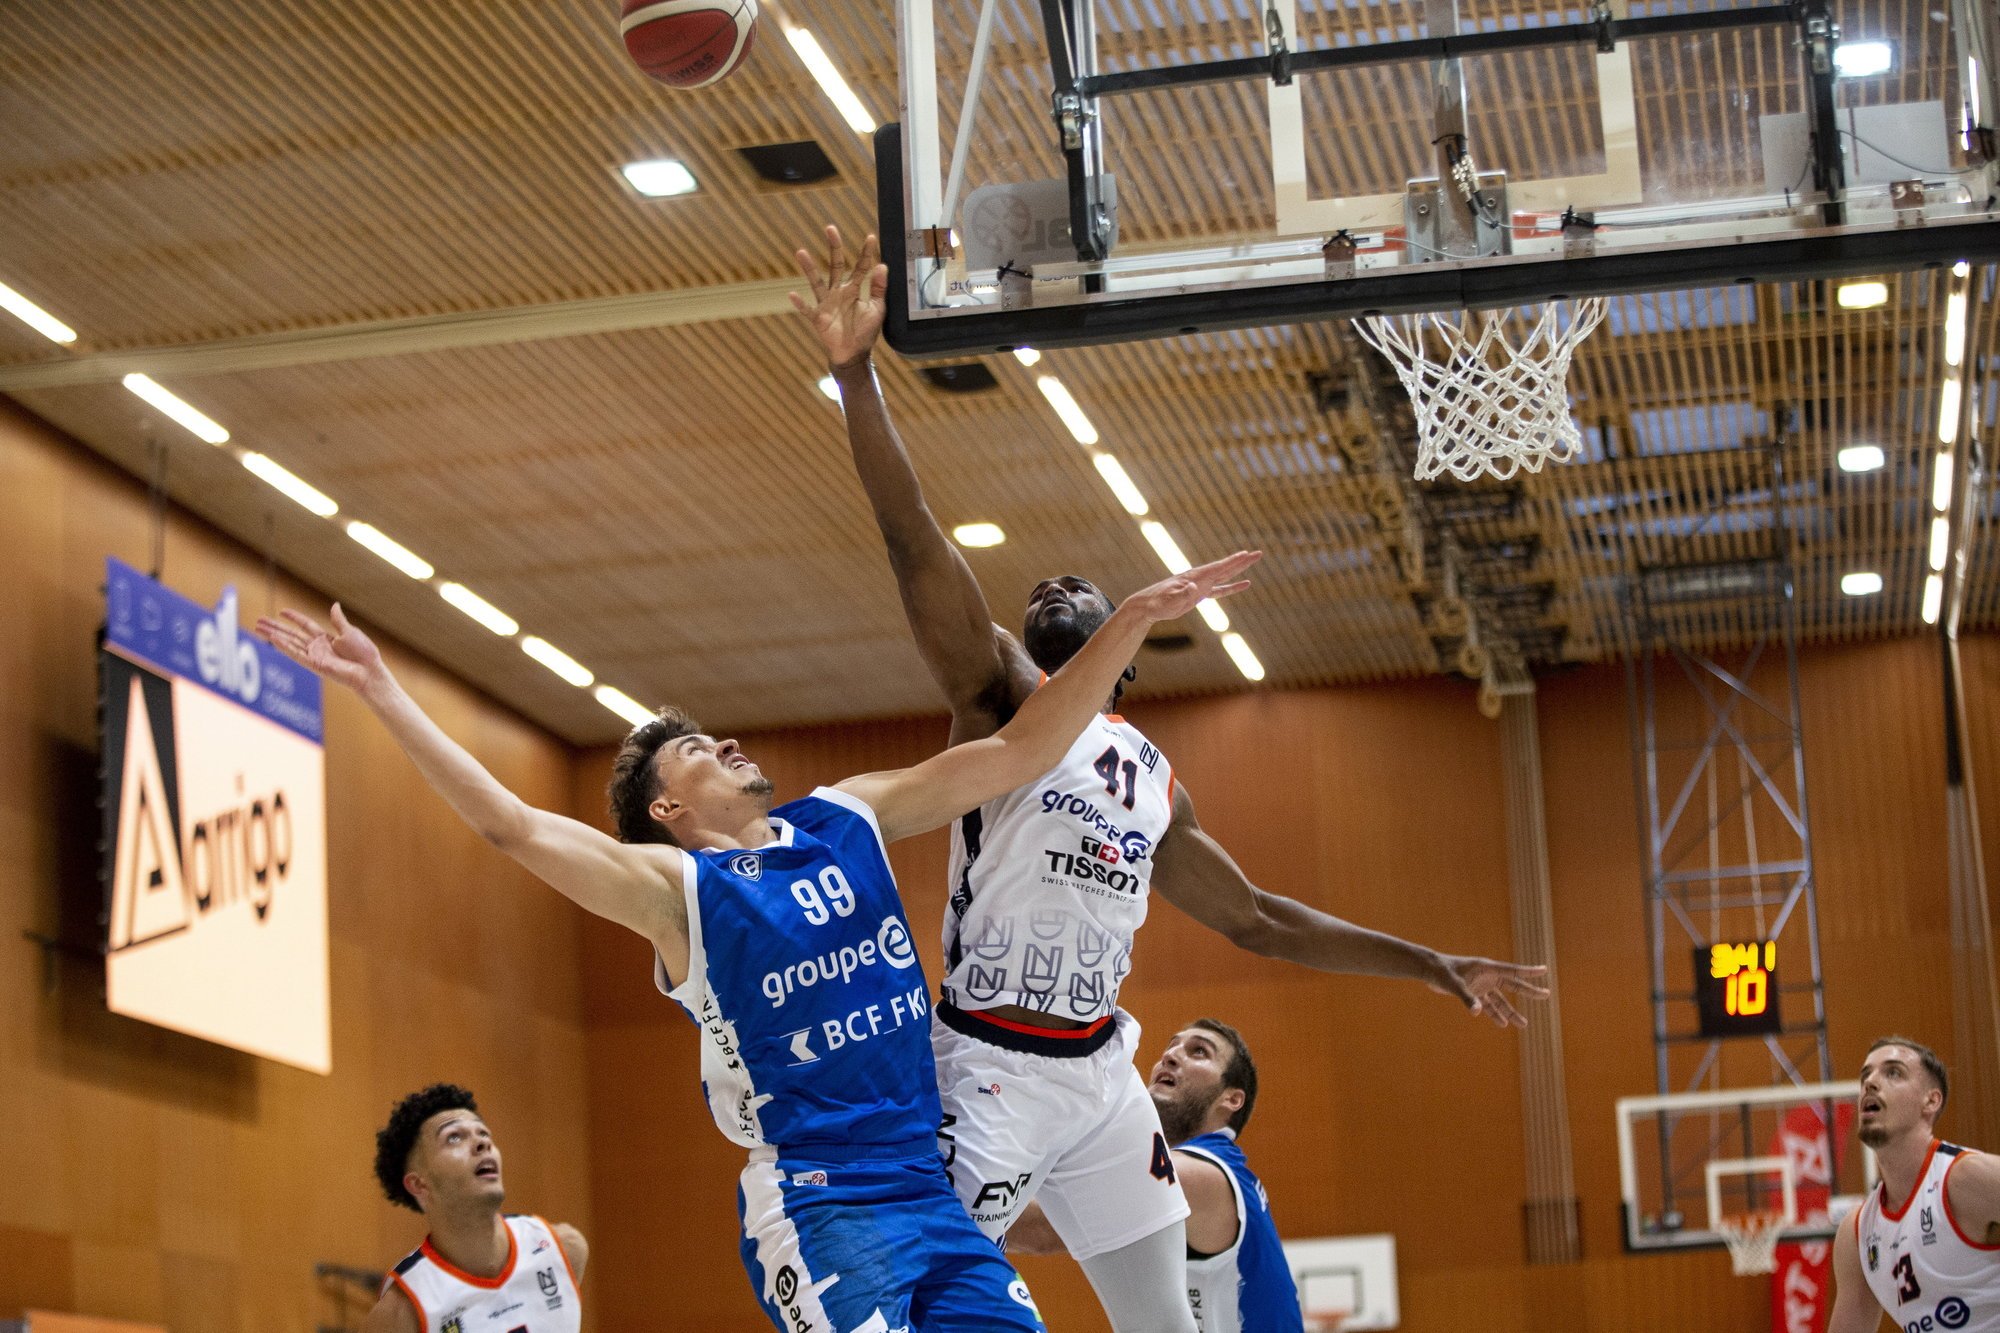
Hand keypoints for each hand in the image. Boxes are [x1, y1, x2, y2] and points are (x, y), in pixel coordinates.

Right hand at [255, 604, 385, 695]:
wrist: (369, 671)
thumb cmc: (364, 653)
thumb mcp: (350, 632)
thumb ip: (338, 620)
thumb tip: (335, 604)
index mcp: (326, 638)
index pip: (305, 625)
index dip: (294, 618)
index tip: (282, 611)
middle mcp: (317, 647)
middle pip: (291, 634)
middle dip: (275, 627)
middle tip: (258, 621)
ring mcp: (314, 656)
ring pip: (289, 643)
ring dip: (273, 635)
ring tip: (258, 628)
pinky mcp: (314, 665)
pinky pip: (296, 654)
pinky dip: (284, 646)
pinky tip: (273, 638)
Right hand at [789, 225, 887, 369]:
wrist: (854, 354)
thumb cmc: (866, 332)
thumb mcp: (878, 309)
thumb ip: (879, 289)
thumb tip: (883, 266)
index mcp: (854, 289)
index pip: (860, 267)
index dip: (866, 253)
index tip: (870, 237)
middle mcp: (838, 292)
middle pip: (835, 265)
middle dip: (834, 247)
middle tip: (830, 228)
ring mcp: (826, 304)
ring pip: (817, 282)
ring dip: (809, 268)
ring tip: (801, 252)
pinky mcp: (818, 318)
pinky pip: (807, 310)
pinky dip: (800, 304)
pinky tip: (793, 294)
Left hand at [1121, 550, 1260, 624]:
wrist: (1148, 606)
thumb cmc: (1158, 603)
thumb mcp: (1170, 600)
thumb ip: (1183, 594)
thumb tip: (1195, 588)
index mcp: (1196, 577)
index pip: (1219, 568)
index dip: (1234, 561)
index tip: (1247, 554)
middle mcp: (1201, 578)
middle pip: (1226, 568)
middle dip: (1242, 561)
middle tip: (1258, 553)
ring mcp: (1201, 585)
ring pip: (1225, 576)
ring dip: (1240, 570)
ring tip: (1252, 561)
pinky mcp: (1200, 594)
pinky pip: (1220, 590)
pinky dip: (1233, 587)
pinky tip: (1243, 584)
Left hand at [1428, 955, 1549, 1027]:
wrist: (1430, 971)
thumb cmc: (1442, 972)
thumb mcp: (1454, 984)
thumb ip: (1466, 997)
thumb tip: (1477, 1012)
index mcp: (1487, 968)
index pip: (1513, 970)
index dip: (1529, 971)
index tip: (1544, 970)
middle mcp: (1488, 976)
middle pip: (1513, 985)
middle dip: (1529, 991)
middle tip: (1546, 994)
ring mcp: (1482, 985)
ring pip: (1501, 1001)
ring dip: (1511, 1012)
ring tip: (1524, 1025)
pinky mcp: (1474, 993)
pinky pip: (1488, 1006)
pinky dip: (1494, 1015)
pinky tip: (1503, 1024)